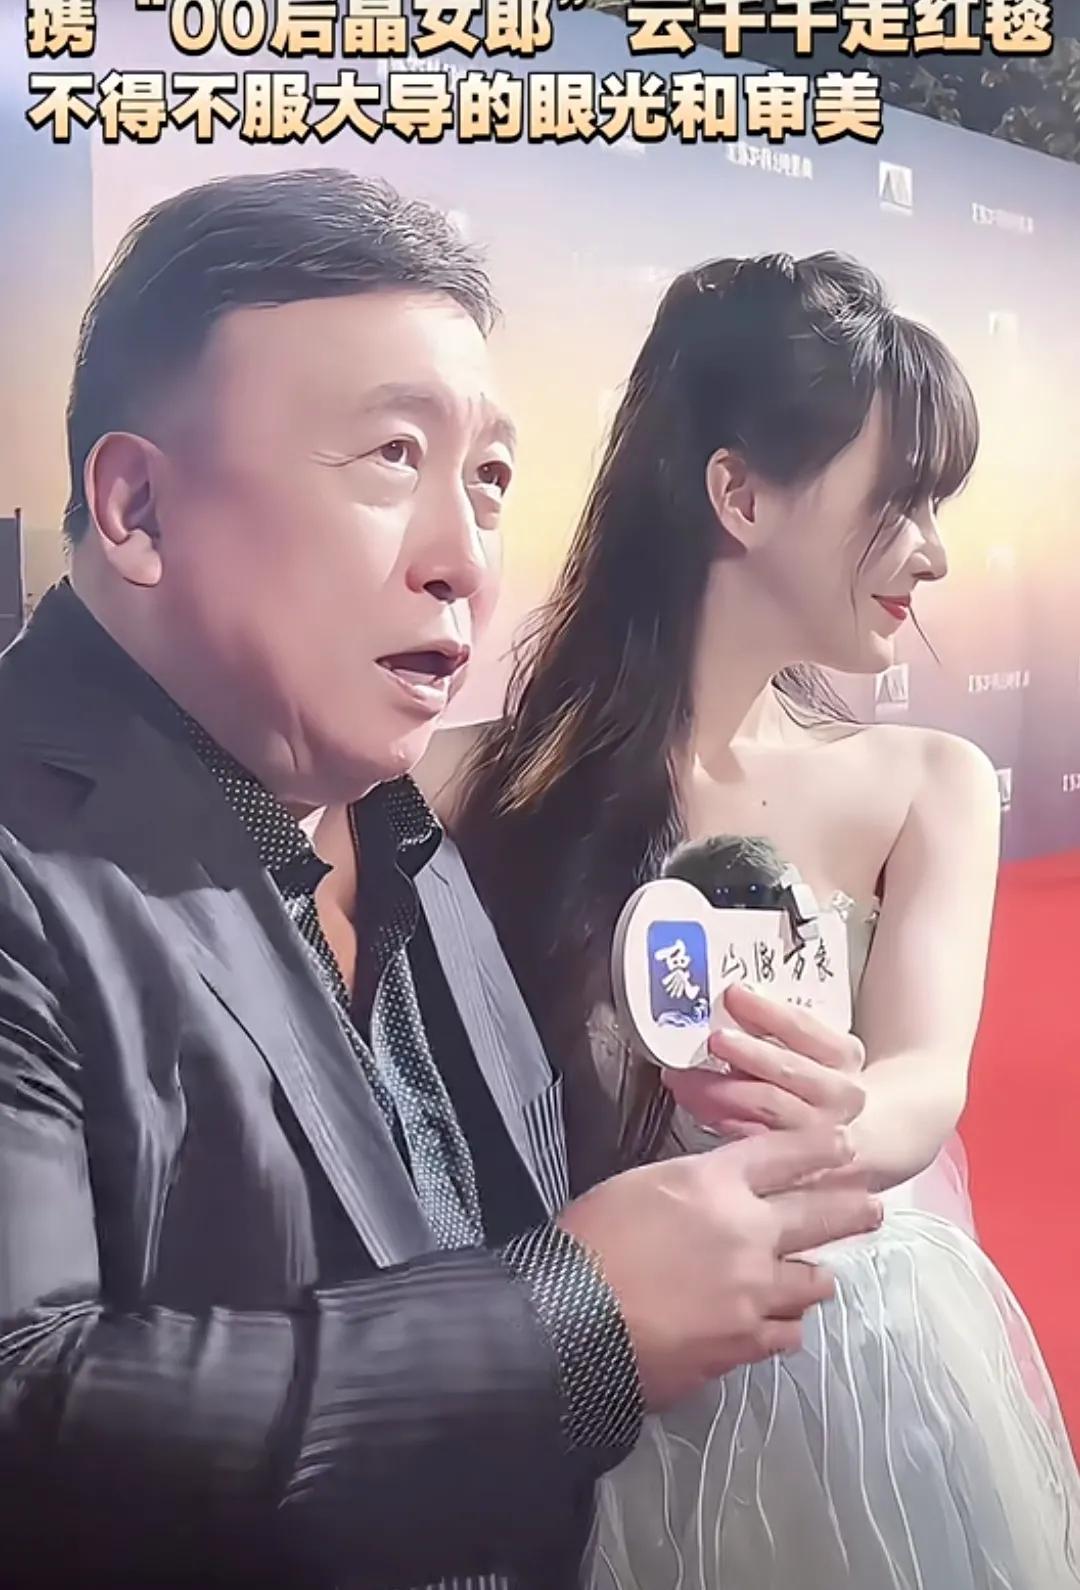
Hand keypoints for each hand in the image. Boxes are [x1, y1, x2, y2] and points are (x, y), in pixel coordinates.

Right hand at [557, 1126, 880, 1409]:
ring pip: (813, 1280)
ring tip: (817, 1276)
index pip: (786, 1153)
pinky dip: (784, 1324)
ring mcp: (754, 1291)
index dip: (821, 1147)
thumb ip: (691, 1186)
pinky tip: (778, 1322)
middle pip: (822, 1213)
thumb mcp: (639, 1186)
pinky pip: (788, 1332)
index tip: (845, 1144)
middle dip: (853, 1207)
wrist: (570, 1319)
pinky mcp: (746, 1343)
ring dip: (814, 1275)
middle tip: (874, 1207)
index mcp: (716, 1183)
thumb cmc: (589, 1242)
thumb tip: (714, 1197)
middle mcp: (748, 1231)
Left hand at [664, 983, 865, 1140]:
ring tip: (685, 1076)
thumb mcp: (812, 1045)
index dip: (766, 1010)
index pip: (802, 1026)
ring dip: (719, 1089)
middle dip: (746, 1052)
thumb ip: (773, 1026)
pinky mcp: (796, 1160)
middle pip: (788, 1069)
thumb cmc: (817, 1077)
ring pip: (767, 1106)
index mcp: (843, 1054)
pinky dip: (718, 1118)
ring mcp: (819, 1130)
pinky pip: (751, 1136)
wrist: (855, 1128)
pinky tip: (695, 1104)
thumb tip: (730, 1001)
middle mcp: (839, 1094)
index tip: (733, 994)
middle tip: (713, 1039)